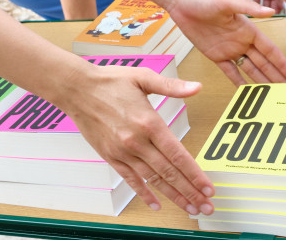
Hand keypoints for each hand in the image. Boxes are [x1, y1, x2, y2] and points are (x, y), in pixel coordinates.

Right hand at [59, 62, 214, 214]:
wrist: (76, 88)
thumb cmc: (109, 81)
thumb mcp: (143, 78)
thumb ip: (171, 86)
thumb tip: (196, 87)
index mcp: (149, 122)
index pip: (178, 155)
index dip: (195, 174)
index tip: (208, 188)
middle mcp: (137, 141)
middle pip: (169, 172)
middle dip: (191, 192)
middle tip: (206, 206)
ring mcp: (123, 152)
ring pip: (153, 180)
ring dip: (173, 196)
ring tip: (190, 208)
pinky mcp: (111, 156)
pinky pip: (130, 180)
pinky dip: (144, 194)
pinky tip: (156, 204)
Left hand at [168, 0, 285, 85]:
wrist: (183, 3)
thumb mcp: (228, 2)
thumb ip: (249, 7)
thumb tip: (272, 10)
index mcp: (249, 30)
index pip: (270, 50)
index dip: (282, 63)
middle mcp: (242, 42)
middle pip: (263, 63)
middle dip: (276, 76)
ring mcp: (230, 50)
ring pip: (250, 69)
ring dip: (262, 81)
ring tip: (274, 95)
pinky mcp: (216, 56)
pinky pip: (230, 71)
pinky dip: (238, 82)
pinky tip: (247, 92)